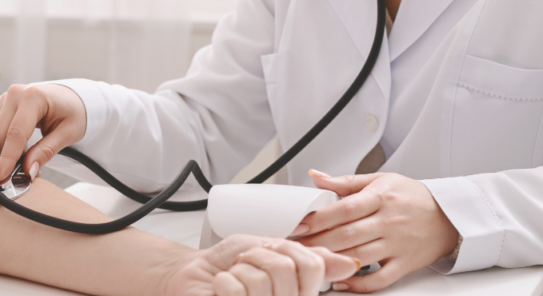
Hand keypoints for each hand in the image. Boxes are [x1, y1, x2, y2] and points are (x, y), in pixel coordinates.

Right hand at [0, 83, 86, 182]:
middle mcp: (15, 93)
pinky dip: (3, 143)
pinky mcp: (0, 104)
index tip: (1, 178)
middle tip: (25, 168)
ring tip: (27, 153)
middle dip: (7, 157)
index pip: (16, 133)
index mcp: (34, 97)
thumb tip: (28, 171)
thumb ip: (46, 151)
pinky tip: (19, 144)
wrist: (69, 98)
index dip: (8, 158)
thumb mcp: (68, 134)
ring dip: (5, 150)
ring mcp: (5, 97)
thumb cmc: (72, 114)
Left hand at [163, 235, 359, 295]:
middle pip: (284, 269)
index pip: (312, 266)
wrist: (193, 276)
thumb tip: (349, 263)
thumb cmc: (228, 265)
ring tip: (233, 278)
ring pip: (260, 280)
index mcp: (297, 291)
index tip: (270, 252)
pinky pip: (234, 290)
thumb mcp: (270, 250)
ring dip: (239, 270)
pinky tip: (221, 290)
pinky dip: (222, 281)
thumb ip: (306, 256)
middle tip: (246, 265)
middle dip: (258, 257)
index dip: (287, 251)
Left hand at [291, 172, 459, 292]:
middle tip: (295, 247)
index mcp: (380, 198)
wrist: (449, 215)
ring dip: (332, 261)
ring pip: (359, 256)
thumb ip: (345, 182)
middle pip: (347, 235)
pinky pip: (380, 278)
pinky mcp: (404, 264)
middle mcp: (388, 222)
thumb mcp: (380, 180)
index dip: (319, 219)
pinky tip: (341, 282)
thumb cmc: (412, 197)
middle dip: (317, 242)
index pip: (344, 209)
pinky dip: (359, 284)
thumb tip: (315, 176)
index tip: (299, 225)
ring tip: (310, 262)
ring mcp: (397, 245)